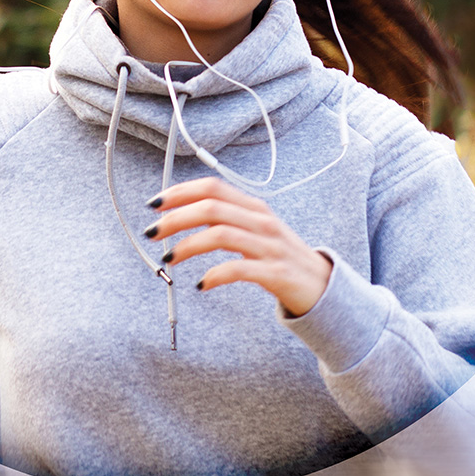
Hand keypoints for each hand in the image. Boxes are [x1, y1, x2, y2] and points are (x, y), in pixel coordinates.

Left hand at [144, 176, 333, 316]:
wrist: (322, 287)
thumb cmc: (280, 257)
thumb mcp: (256, 230)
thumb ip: (227, 218)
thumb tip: (184, 213)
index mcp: (254, 207)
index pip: (213, 187)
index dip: (181, 192)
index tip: (155, 203)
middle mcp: (262, 221)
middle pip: (211, 208)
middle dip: (175, 218)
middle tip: (152, 232)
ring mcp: (270, 246)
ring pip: (221, 235)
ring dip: (187, 245)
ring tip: (168, 258)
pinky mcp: (276, 273)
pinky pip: (239, 269)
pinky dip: (214, 275)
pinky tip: (201, 284)